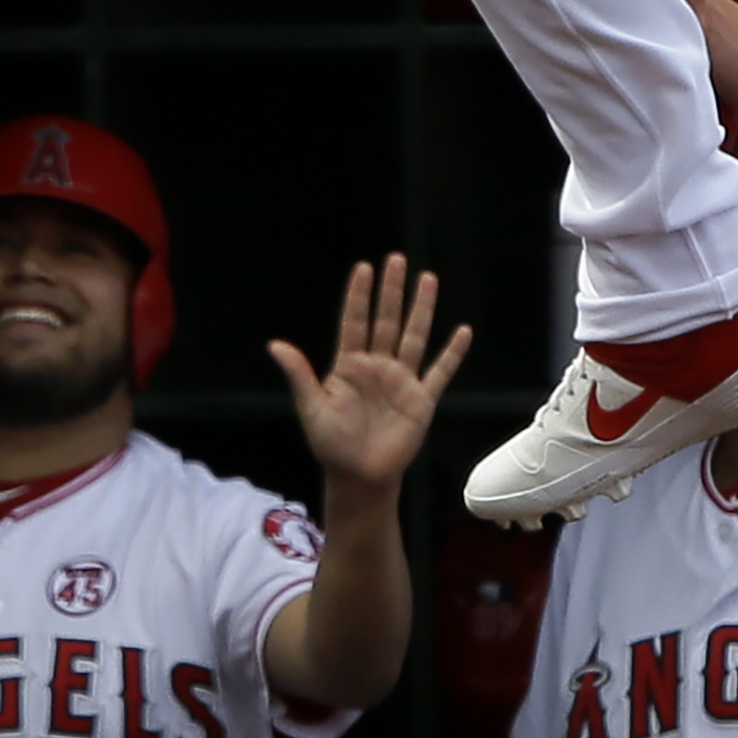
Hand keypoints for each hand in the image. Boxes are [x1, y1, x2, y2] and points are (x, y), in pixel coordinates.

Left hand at [269, 254, 472, 490]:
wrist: (359, 478)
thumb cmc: (331, 444)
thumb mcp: (312, 408)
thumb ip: (299, 375)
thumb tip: (274, 345)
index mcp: (349, 365)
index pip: (355, 322)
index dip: (359, 296)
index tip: (364, 267)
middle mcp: (377, 366)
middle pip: (386, 320)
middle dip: (391, 290)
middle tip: (396, 259)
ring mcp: (401, 381)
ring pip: (414, 337)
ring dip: (422, 309)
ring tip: (428, 279)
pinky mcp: (422, 400)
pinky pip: (439, 372)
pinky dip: (451, 353)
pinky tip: (462, 331)